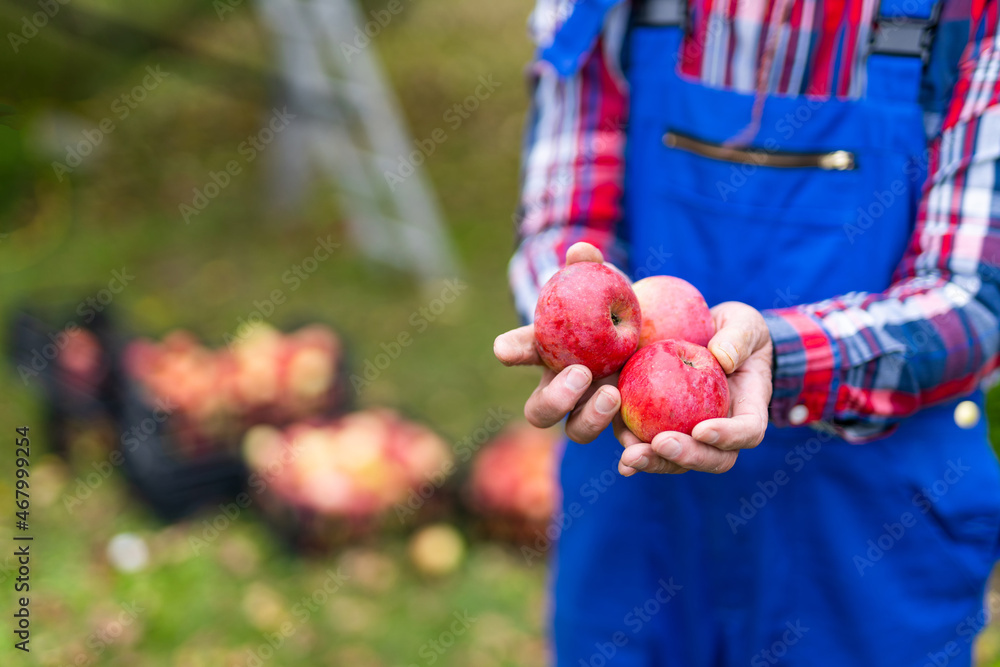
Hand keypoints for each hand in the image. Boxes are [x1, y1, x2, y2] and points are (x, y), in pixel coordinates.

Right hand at [493, 242, 623, 443]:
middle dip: (554, 397)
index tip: (507, 349)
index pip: (521, 350)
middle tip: (580, 372)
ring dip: (588, 418)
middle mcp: (562, 389)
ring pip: (576, 430)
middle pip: (540, 410)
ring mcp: (590, 411)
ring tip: (612, 393)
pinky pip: (620, 443)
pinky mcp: (624, 426)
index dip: (511, 350)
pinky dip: (626, 446)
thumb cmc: (615, 305)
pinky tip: (638, 443)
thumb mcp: (606, 285)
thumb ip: (591, 268)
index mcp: (548, 353)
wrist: (653, 333)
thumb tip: (582, 250)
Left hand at [617, 301, 772, 475]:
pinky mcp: (661, 428)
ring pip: (677, 461)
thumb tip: (723, 358)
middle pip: (711, 459)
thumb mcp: (743, 323)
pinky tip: (618, 456)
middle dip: (686, 456)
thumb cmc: (733, 330)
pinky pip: (648, 445)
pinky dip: (633, 449)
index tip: (702, 429)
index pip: (747, 431)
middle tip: (660, 444)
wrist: (705, 334)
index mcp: (748, 409)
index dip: (728, 436)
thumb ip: (738, 338)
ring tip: (631, 456)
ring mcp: (691, 434)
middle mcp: (722, 431)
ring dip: (654, 462)